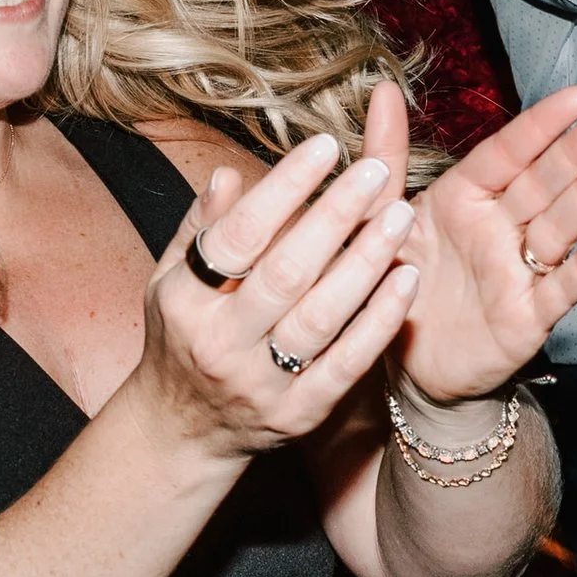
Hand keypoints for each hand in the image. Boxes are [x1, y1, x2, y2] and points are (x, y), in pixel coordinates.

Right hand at [123, 133, 422, 463]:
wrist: (182, 430)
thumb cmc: (182, 335)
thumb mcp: (171, 278)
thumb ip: (201, 227)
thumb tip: (228, 174)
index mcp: (184, 300)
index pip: (239, 236)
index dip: (283, 188)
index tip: (325, 146)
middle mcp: (220, 343)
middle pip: (285, 273)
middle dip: (335, 217)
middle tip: (377, 171)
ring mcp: (261, 384)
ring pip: (321, 318)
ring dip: (365, 264)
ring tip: (399, 216)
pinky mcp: (299, 414)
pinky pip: (346, 365)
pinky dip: (378, 322)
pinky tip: (405, 279)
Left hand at [360, 82, 576, 407]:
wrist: (404, 363)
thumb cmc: (397, 279)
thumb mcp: (380, 214)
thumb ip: (386, 154)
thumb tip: (381, 87)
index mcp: (463, 199)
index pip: (506, 155)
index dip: (539, 127)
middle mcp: (497, 229)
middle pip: (541, 185)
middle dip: (574, 154)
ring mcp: (517, 271)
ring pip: (558, 229)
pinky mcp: (527, 317)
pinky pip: (559, 289)